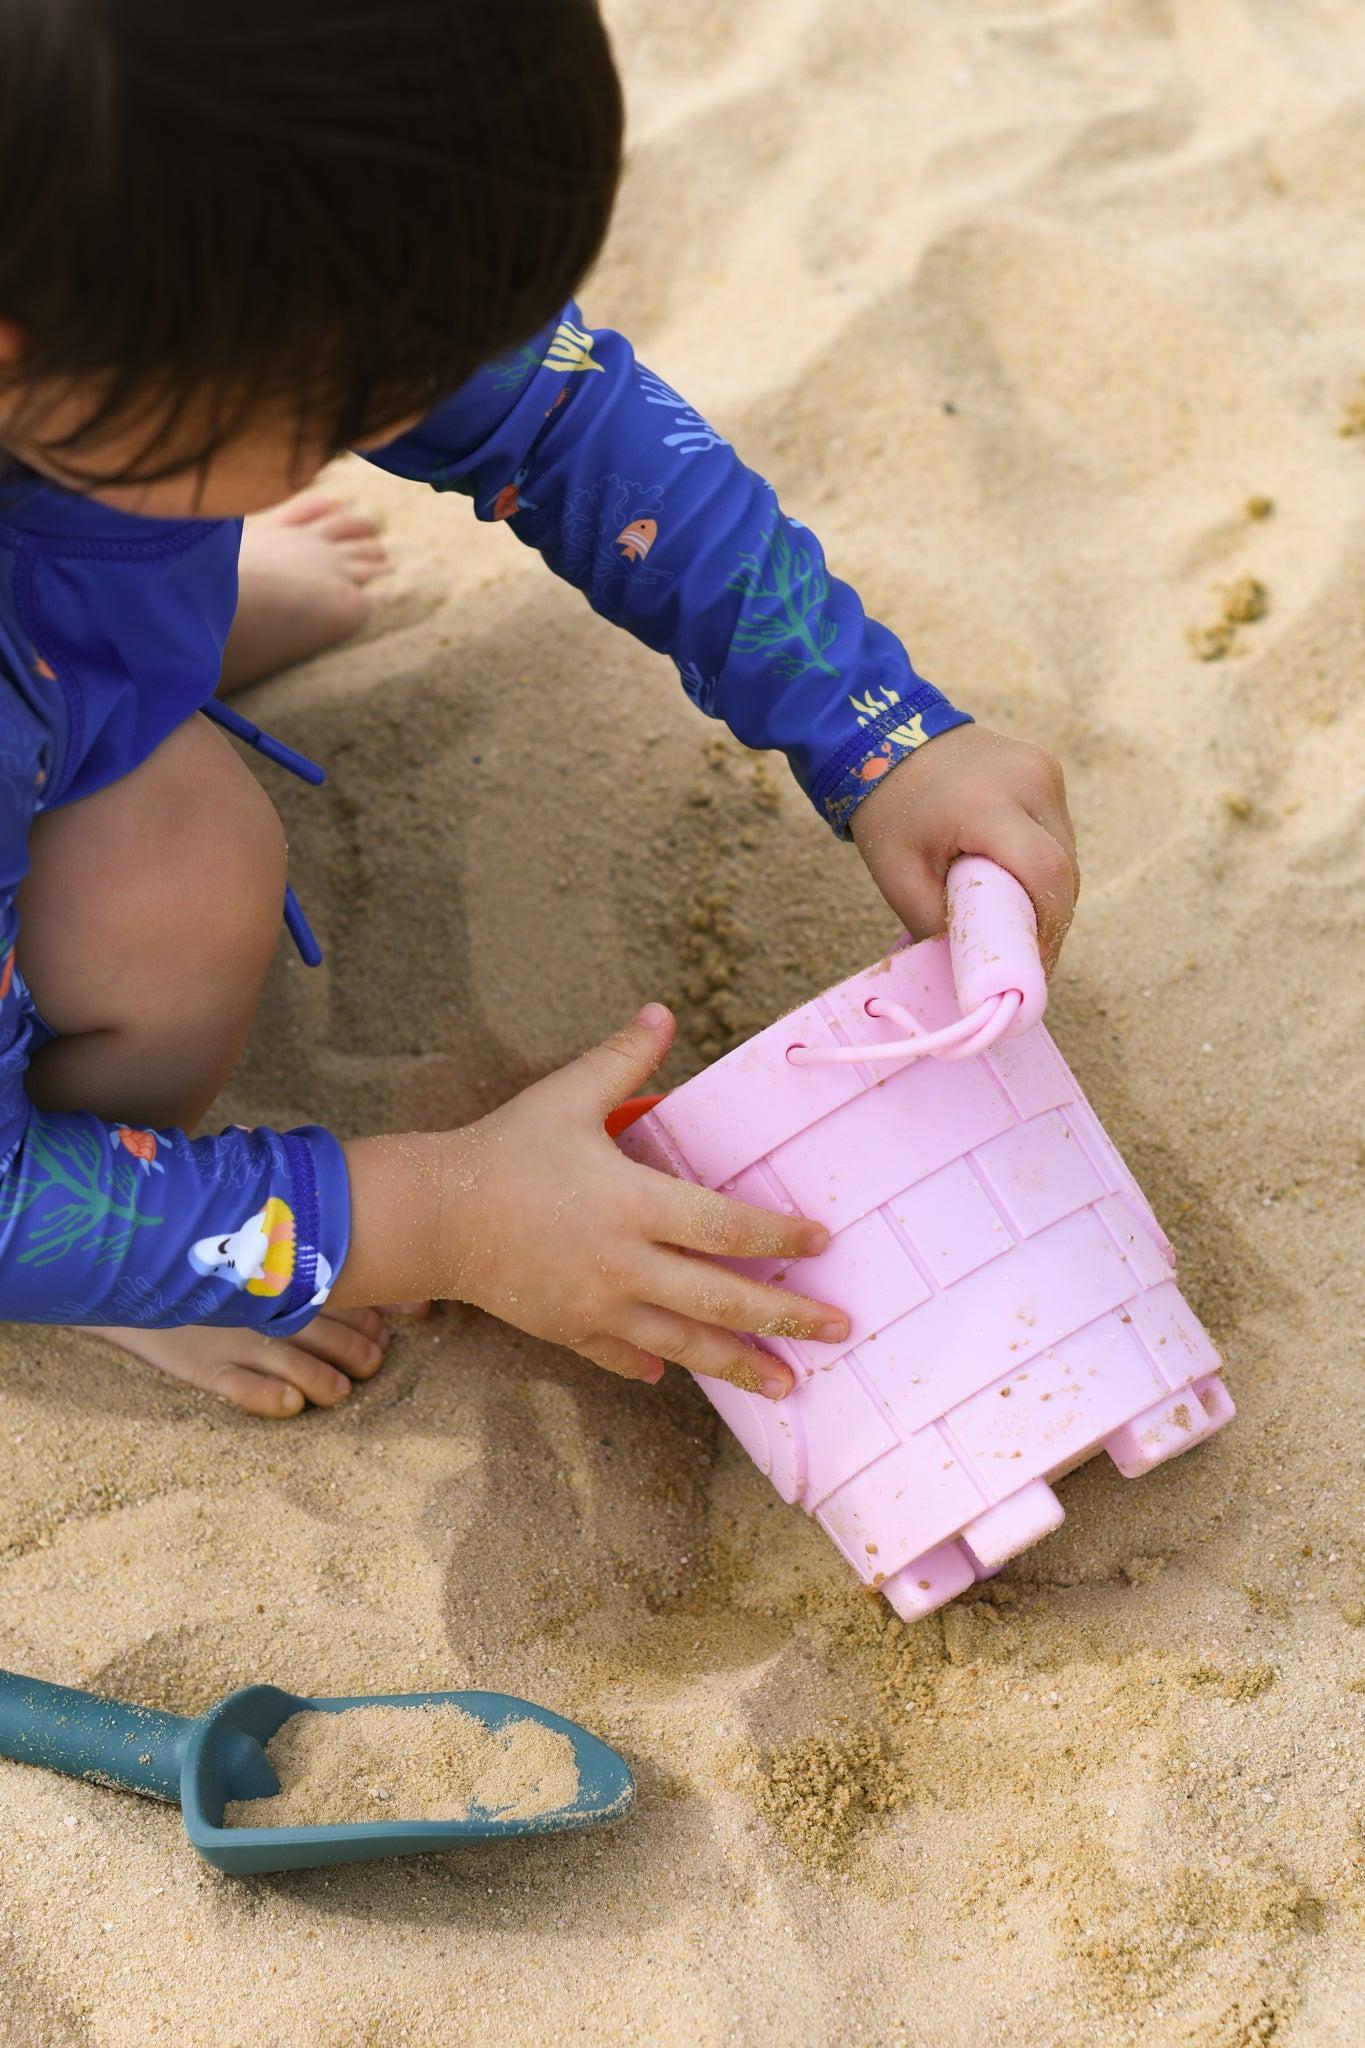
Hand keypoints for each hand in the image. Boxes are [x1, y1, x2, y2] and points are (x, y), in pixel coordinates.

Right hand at [338, 1008, 847, 1397]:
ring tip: (789, 1385)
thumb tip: (663, 1011)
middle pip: (720, 1299)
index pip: (725, 1226)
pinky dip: (653, 1366)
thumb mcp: (565, 1096)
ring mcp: (597, 1305)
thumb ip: (621, 1059)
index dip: (777, 1236)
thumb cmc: (503, 1149)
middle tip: (839, 1330)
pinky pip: (622, 1356)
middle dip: (785, 1317)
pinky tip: (677, 1379)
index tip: (821, 1244)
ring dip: (741, 1364)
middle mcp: (624, 1264)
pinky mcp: (567, 1329)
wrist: (431, 1215)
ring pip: (684, 1345)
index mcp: (632, 1203)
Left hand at [849, 723, 1078, 973]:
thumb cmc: (889, 811)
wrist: (888, 735)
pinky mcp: (1047, 769)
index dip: (1049, 929)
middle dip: (1049, 920)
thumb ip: (938, 928)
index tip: (1031, 965)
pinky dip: (1042, 863)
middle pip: (1064, 869)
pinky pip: (1058, 832)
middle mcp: (1030, 781)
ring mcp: (1044, 770)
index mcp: (988, 804)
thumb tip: (975, 972)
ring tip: (1015, 920)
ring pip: (1067, 853)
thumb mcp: (898, 877)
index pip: (1046, 874)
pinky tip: (1015, 880)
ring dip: (1048, 893)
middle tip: (1022, 954)